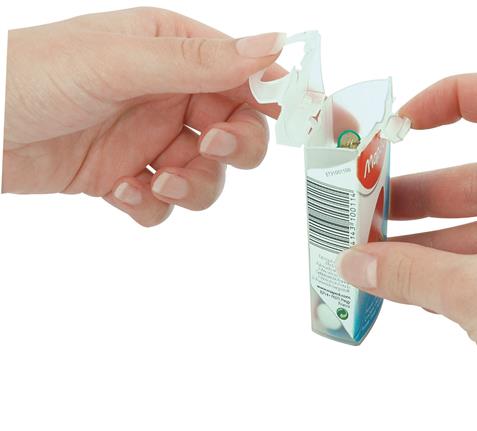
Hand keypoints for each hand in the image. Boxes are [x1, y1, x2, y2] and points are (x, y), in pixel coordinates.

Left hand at [3, 7, 283, 225]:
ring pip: (207, 174)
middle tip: (204, 148)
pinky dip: (152, 206)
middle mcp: (169, 95)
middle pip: (239, 131)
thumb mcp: (122, 61)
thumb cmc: (34, 75)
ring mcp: (149, 139)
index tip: (309, 124)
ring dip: (193, 187)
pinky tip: (121, 192)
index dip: (281, 99)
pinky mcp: (126, 177)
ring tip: (155, 183)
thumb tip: (275, 45)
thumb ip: (200, 60)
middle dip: (233, 148)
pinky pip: (165, 203)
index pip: (248, 75)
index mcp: (174, 52)